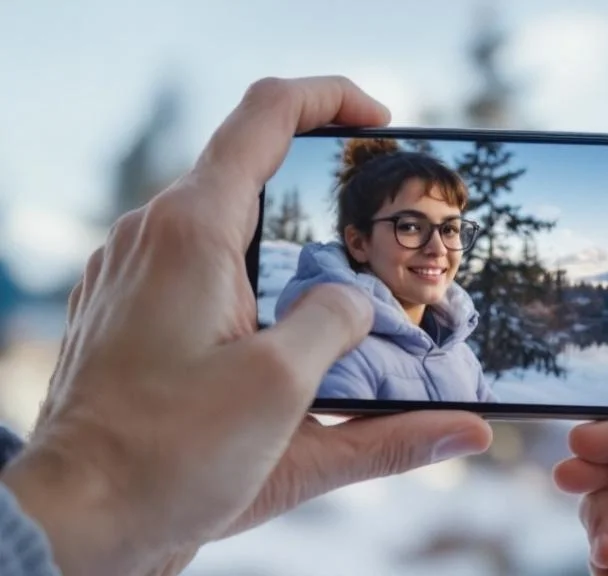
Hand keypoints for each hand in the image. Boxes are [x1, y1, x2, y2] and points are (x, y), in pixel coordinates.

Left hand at [0, 76, 491, 575]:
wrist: (75, 520)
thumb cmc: (166, 457)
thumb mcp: (284, 394)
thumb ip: (357, 342)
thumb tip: (452, 396)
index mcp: (193, 231)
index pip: (268, 115)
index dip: (334, 99)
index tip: (382, 124)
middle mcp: (155, 237)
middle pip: (249, 167)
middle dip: (319, 184)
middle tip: (377, 223)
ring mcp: (135, 273)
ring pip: (227, 224)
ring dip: (288, 239)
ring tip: (340, 289)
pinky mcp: (132, 312)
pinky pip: (202, 270)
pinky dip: (254, 279)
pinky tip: (284, 333)